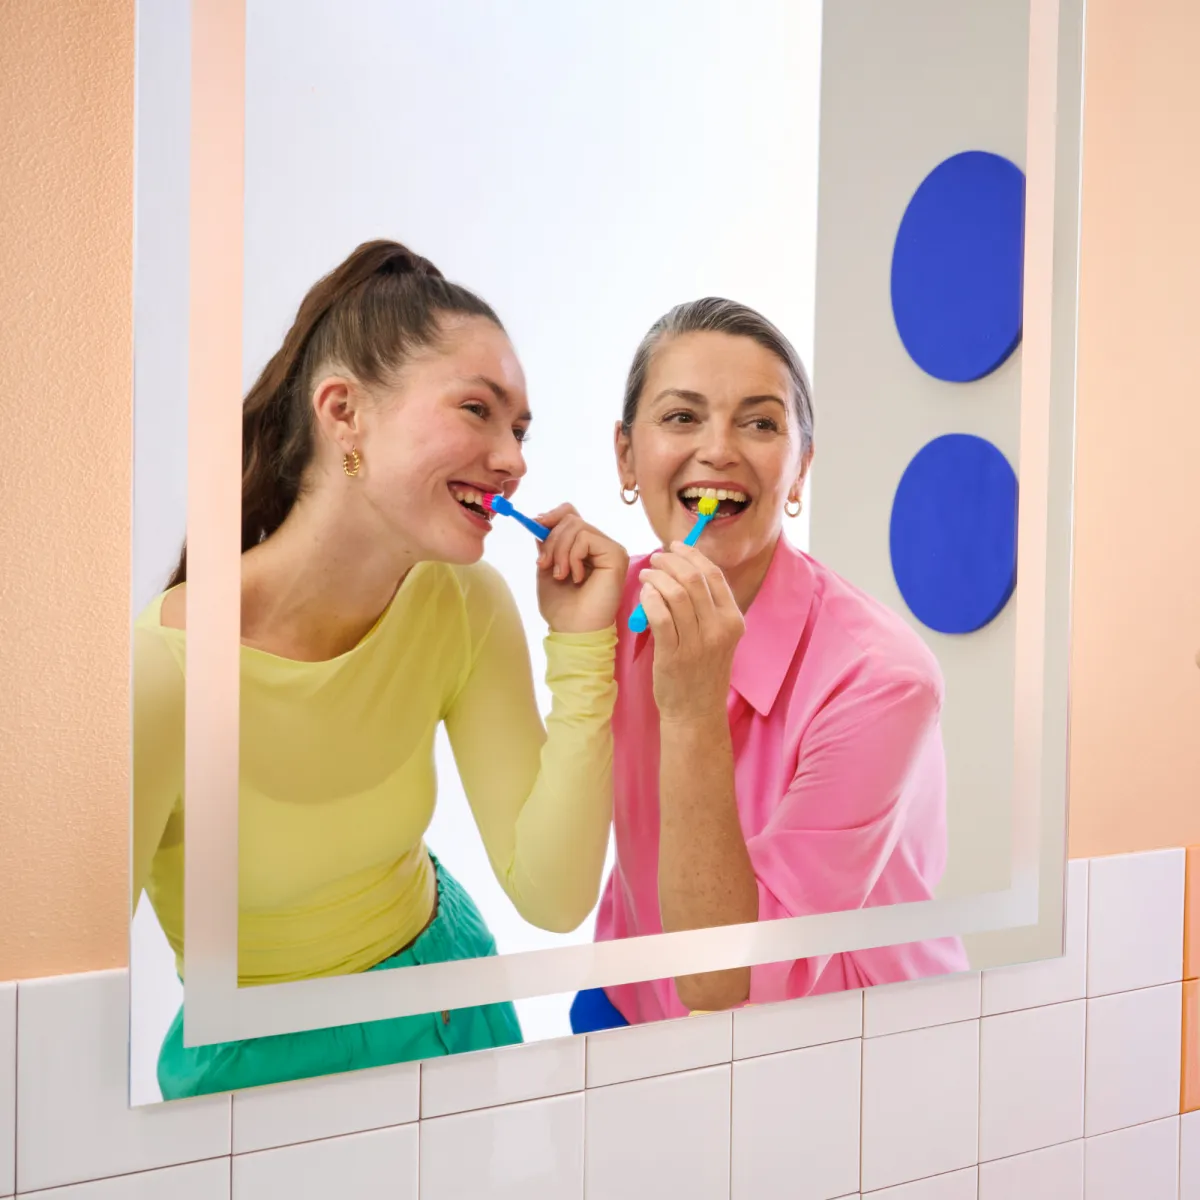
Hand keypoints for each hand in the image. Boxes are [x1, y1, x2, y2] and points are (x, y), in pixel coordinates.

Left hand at [534, 504, 628, 633]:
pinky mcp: (616, 554)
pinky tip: (577, 577)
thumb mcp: (546, 568)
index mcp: (583, 547)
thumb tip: (540, 521)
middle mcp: (599, 544)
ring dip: (560, 552)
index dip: (552, 515)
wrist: (573, 630)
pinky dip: (573, 557)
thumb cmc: (561, 606)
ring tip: (561, 575)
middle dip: (551, 541)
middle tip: (545, 565)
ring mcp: (609, 548)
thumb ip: (546, 544)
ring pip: (577, 526)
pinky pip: (586, 538)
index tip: (536, 524)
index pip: (571, 514)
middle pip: (571, 518)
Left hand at [638, 542, 744, 720]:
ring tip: (647, 574)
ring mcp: (697, 643)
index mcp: (733, 621)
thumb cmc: (703, 671)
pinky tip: (644, 594)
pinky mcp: (674, 655)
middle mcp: (719, 629)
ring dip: (657, 577)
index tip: (675, 546)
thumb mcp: (718, 638)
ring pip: (676, 593)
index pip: (714, 575)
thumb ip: (708, 607)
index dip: (693, 555)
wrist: (696, 712)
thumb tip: (684, 569)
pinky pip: (660, 615)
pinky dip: (650, 598)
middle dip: (671, 561)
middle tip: (656, 558)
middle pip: (693, 579)